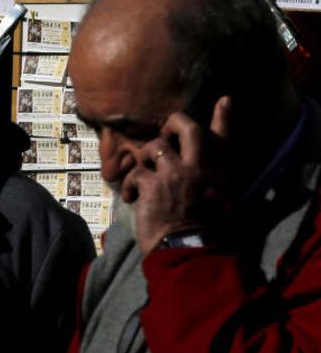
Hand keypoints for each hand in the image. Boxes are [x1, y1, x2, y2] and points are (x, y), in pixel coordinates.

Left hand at [123, 97, 231, 254]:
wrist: (188, 252)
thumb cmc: (203, 235)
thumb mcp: (220, 206)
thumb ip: (215, 186)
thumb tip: (214, 179)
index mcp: (217, 174)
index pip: (224, 140)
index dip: (223, 118)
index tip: (224, 100)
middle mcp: (198, 169)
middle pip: (187, 128)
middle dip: (173, 123)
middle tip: (164, 133)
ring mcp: (175, 174)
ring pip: (153, 147)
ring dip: (143, 161)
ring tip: (141, 178)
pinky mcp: (152, 185)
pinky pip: (134, 172)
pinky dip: (128, 185)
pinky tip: (131, 198)